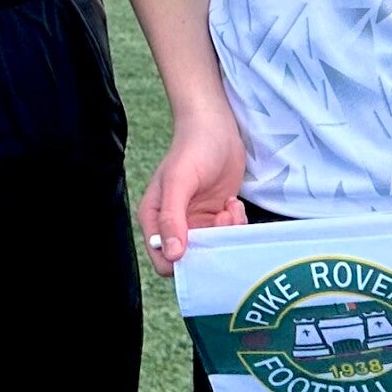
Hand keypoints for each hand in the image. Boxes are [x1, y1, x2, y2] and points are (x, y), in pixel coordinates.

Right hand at [139, 107, 248, 276]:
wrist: (216, 126)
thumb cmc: (192, 148)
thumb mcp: (179, 181)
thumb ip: (172, 218)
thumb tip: (171, 255)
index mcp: (155, 219)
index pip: (164, 261)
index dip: (184, 265)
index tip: (205, 246)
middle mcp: (174, 225)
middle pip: (193, 260)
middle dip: (212, 247)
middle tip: (222, 221)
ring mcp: (196, 221)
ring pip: (214, 249)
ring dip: (227, 233)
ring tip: (228, 208)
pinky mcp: (216, 216)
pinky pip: (227, 236)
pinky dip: (235, 224)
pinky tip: (232, 203)